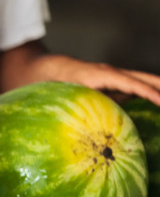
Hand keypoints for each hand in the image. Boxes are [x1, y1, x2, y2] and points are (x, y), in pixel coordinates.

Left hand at [43, 55, 159, 105]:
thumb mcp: (69, 94)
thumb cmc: (57, 82)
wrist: (48, 70)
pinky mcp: (112, 84)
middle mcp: (112, 74)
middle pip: (143, 78)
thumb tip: (93, 125)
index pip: (130, 83)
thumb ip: (83, 104)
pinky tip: (155, 102)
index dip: (147, 92)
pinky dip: (147, 94)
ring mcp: (113, 78)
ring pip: (141, 82)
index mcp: (102, 75)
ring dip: (157, 90)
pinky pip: (134, 88)